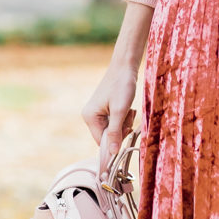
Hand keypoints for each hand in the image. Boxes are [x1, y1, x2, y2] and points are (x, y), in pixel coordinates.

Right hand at [82, 60, 137, 176]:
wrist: (125, 66)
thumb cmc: (122, 86)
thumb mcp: (120, 111)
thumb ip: (115, 133)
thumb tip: (112, 152)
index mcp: (89, 117)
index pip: (100, 142)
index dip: (114, 143)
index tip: (127, 134)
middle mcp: (90, 116)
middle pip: (107, 136)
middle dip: (121, 129)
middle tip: (128, 116)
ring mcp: (97, 112)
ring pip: (113, 129)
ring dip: (124, 123)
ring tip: (129, 110)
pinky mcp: (104, 109)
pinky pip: (115, 121)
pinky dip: (123, 117)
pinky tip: (127, 107)